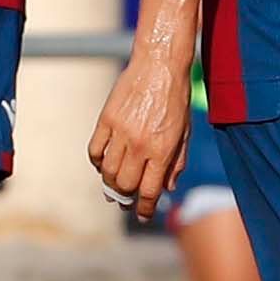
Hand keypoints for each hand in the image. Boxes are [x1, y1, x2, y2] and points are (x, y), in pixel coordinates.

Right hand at [88, 58, 193, 226]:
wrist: (160, 65)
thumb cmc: (176, 99)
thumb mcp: (184, 132)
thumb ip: (176, 162)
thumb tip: (167, 188)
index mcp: (162, 150)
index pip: (148, 191)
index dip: (144, 208)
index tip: (142, 215)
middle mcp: (140, 145)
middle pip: (124, 185)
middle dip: (125, 198)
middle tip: (126, 200)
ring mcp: (120, 133)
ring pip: (107, 172)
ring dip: (110, 183)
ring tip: (114, 184)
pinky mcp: (105, 120)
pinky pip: (94, 151)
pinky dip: (97, 162)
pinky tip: (103, 163)